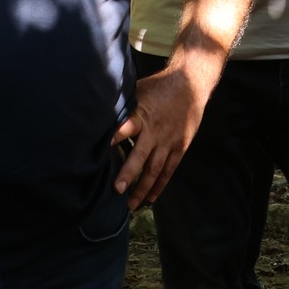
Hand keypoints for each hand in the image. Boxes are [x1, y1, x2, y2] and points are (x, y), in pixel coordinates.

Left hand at [114, 67, 207, 208]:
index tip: (102, 148)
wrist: (191, 83)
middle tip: (116, 189)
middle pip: (141, 156)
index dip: (115, 137)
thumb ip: (122, 107)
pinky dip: (159, 185)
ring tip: (130, 205)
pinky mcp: (179, 147)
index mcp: (141, 116)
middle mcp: (155, 131)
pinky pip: (168, 170)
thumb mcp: (138, 91)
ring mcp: (169, 141)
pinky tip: (150, 198)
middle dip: (128, 173)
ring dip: (142, 188)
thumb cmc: (159, 87)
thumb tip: (96, 111)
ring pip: (155, 169)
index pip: (126, 127)